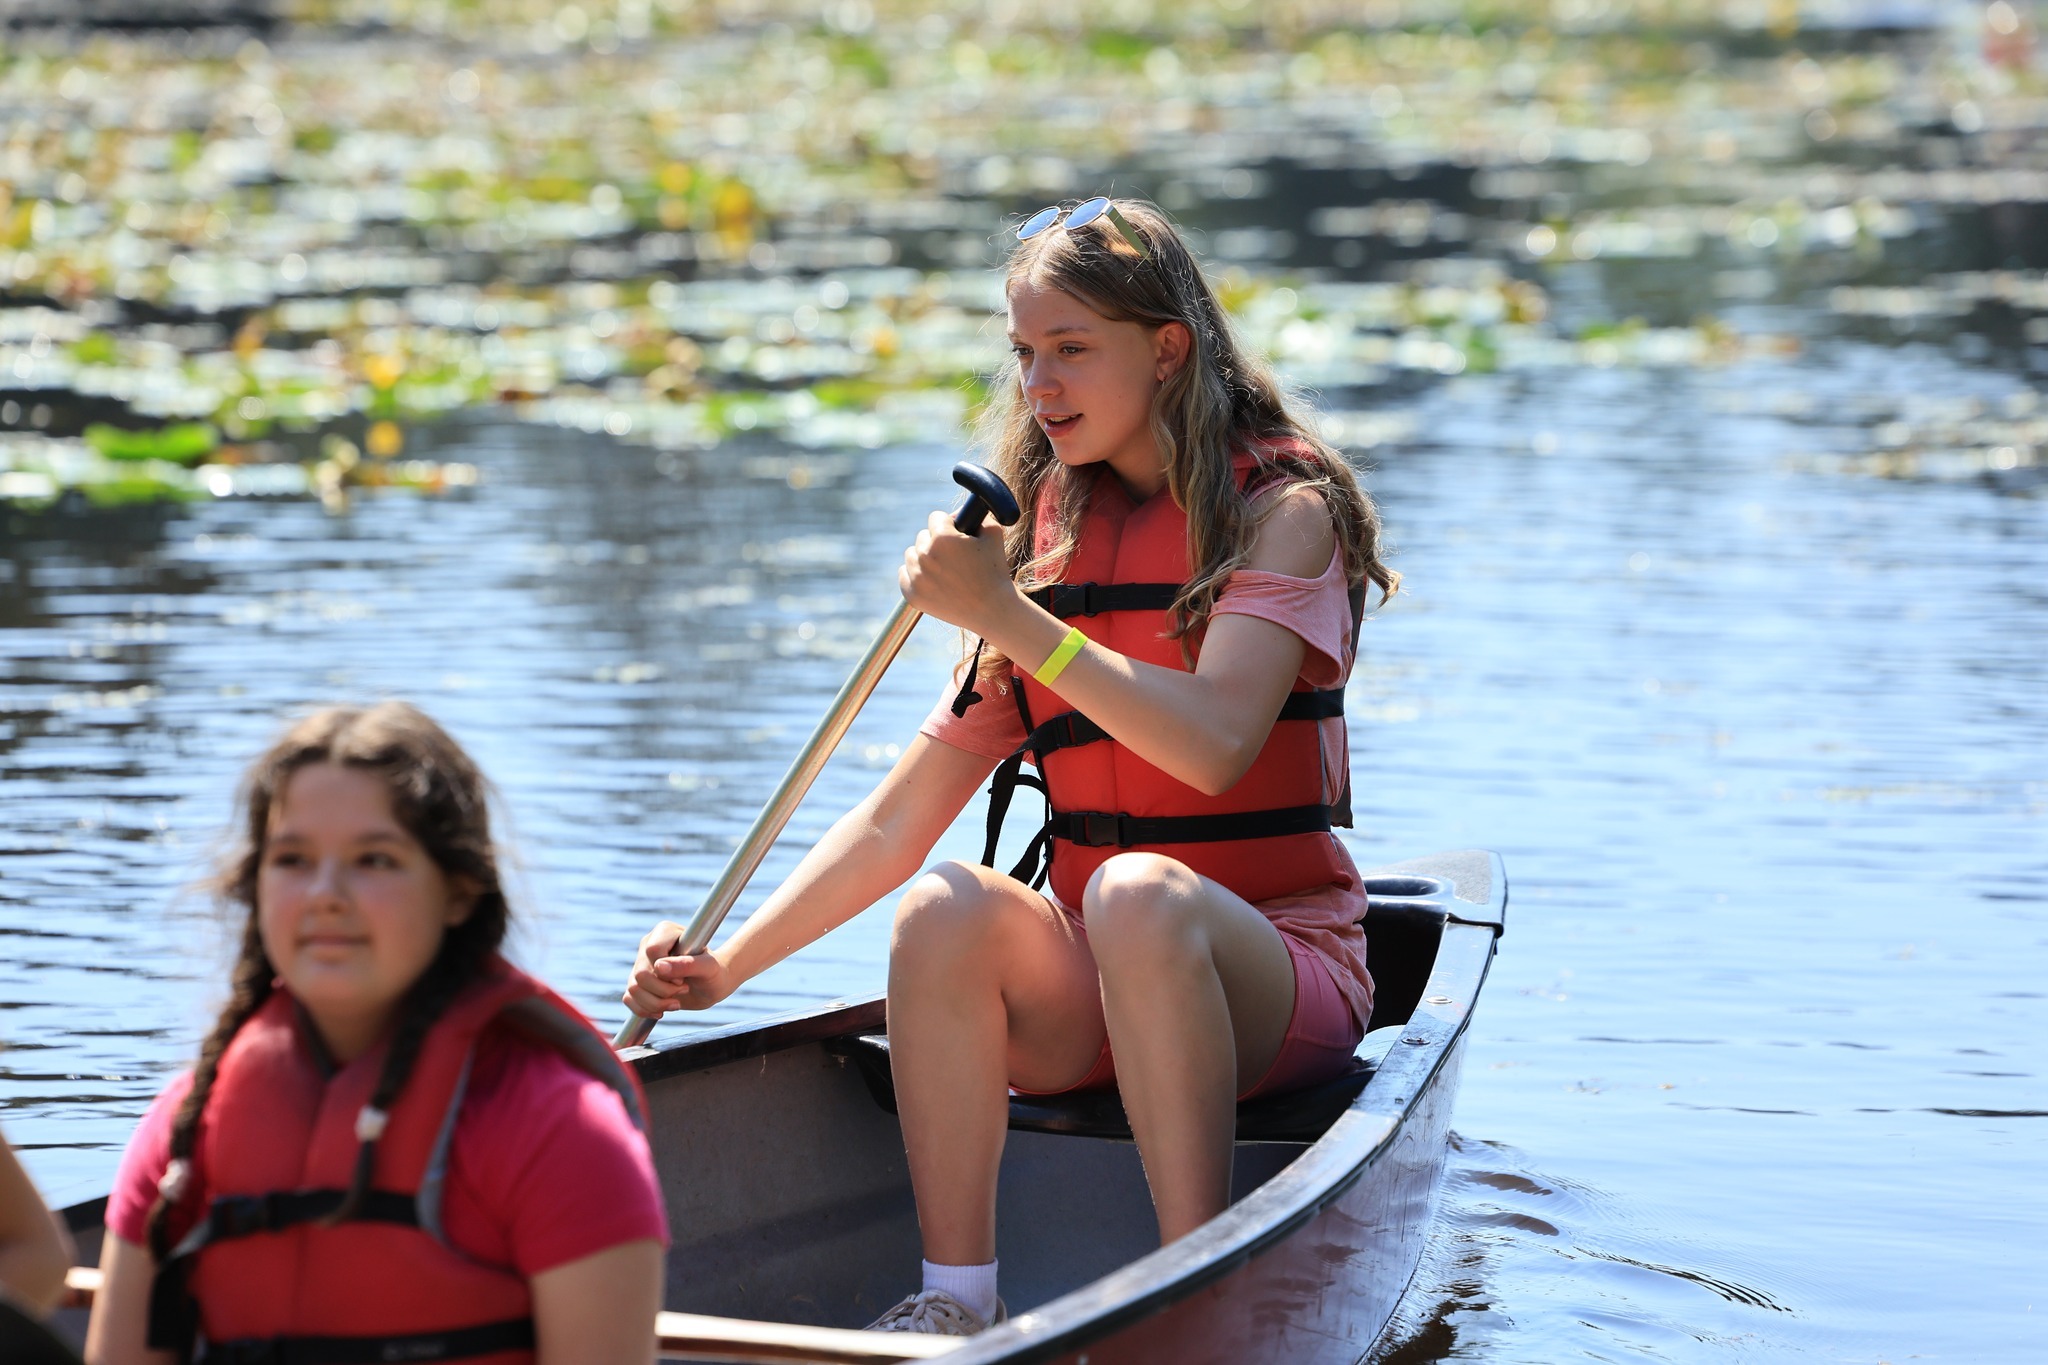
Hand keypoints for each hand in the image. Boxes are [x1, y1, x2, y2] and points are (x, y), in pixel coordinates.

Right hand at [623, 920, 736, 1014]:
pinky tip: (661, 1011)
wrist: (710, 986)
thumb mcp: (708, 967)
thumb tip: (659, 967)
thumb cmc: (714, 972)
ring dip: (656, 1003)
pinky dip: (644, 1010)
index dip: (667, 971)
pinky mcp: (637, 982)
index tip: (683, 978)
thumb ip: (688, 964)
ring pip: (634, 988)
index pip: (652, 951)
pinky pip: (629, 998)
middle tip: (684, 990)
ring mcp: (640, 964)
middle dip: (663, 991)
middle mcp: (648, 945)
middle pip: (641, 973)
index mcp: (665, 932)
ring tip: (676, 1004)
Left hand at [899, 509, 1018, 635]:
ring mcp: (916, 576)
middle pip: (922, 536)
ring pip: (911, 554)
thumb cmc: (995, 571)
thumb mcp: (993, 534)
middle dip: (936, 542)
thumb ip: (978, 514)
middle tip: (954, 556)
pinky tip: (932, 580)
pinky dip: (915, 575)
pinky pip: (904, 574)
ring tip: (944, 569)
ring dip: (924, 557)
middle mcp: (925, 555)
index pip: (936, 517)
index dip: (949, 525)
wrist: (992, 610)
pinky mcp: (912, 594)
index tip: (957, 535)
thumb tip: (961, 510)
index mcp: (942, 537)